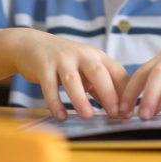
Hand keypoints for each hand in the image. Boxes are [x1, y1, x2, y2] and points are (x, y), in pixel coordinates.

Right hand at [8, 30, 127, 119]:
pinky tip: (60, 116)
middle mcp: (82, 55)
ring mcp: (62, 59)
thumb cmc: (66, 62)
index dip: (125, 92)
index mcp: (97, 57)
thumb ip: (101, 88)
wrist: (32, 44)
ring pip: (73, 80)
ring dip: (81, 99)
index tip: (128, 112)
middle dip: (108, 93)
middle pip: (98, 72)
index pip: (117, 73)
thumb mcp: (86, 70)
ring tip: (87, 116)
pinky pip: (49, 86)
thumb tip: (119, 112)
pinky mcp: (43, 66)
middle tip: (114, 114)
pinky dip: (55, 102)